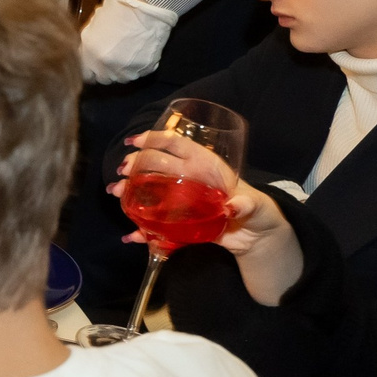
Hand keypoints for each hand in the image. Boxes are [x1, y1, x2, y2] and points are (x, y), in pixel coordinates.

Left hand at [79, 0, 177, 84]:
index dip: (90, 69)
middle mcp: (105, 65)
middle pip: (103, 78)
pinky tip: (140, 50)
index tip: (94, 65)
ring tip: (128, 51)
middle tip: (114, 55)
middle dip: (106, 70)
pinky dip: (139, 65)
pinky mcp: (145, 68)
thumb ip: (89, 41)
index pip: (85, 75)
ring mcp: (127, 69)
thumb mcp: (94, 22)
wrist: (147, 2)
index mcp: (90, 52)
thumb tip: (87, 51)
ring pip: (121, 78)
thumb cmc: (119, 6)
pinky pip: (139, 73)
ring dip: (122, 69)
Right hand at [109, 131, 302, 303]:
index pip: (180, 145)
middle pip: (158, 165)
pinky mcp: (180, 223)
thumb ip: (247, 204)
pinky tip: (132, 235)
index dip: (158, 140)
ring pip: (152, 190)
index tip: (137, 142)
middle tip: (123, 172)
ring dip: (131, 190)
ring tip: (116, 193)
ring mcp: (182, 200)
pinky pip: (158, 224)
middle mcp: (190, 179)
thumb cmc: (259, 212)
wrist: (257, 237)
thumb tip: (233, 206)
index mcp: (207, 167)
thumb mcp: (258, 206)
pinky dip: (143, 231)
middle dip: (137, 165)